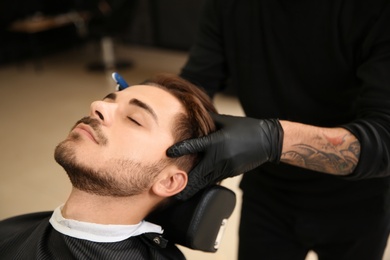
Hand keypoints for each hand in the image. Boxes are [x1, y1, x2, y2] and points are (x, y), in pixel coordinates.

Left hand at [166, 113, 283, 199]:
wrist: (267, 141)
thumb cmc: (246, 128)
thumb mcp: (226, 120)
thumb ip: (208, 119)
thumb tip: (193, 112)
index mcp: (217, 141)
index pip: (195, 145)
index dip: (180, 149)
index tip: (168, 153)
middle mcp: (220, 156)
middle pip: (198, 173)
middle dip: (186, 184)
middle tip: (174, 193)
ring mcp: (226, 167)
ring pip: (206, 180)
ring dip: (194, 188)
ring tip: (182, 196)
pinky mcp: (231, 172)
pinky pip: (215, 179)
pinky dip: (206, 184)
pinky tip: (197, 190)